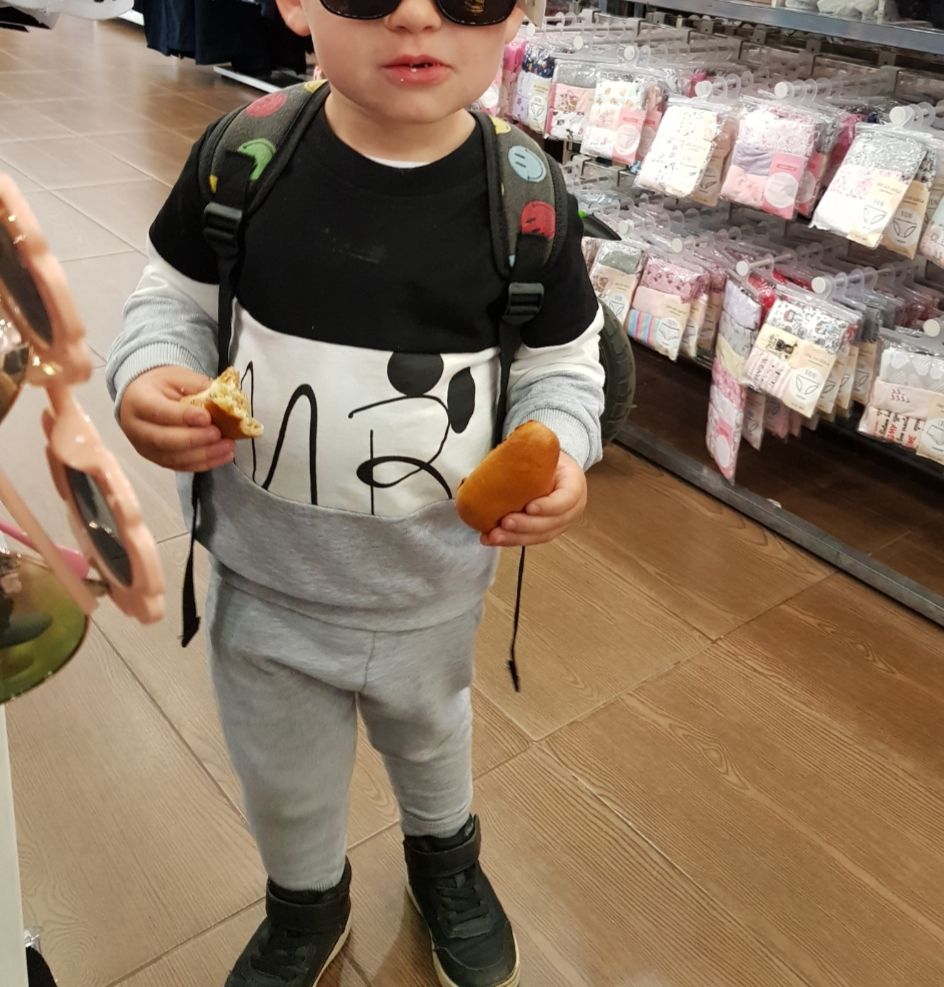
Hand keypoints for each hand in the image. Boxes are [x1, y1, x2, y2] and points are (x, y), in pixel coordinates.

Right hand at [119, 366, 234, 471]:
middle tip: (218, 434)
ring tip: (227, 447)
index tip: (206, 417)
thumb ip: (200, 388)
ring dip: (204, 455)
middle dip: (194, 439)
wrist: (142, 397)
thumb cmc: (162, 385)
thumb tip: (226, 402)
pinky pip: (180, 466)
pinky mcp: (157, 459)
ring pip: (173, 458)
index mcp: (139, 400)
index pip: (158, 411)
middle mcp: (137, 428)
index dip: (182, 416)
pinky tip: (223, 456)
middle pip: (163, 440)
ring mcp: (145, 447)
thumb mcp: (179, 376)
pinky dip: (204, 463)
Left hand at [480, 452, 586, 547]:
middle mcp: (571, 508)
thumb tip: (508, 445)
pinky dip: (510, 540)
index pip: (567, 499)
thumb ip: (534, 453)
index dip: (548, 506)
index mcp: (574, 485)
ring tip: (494, 536)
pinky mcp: (546, 531)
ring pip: (540, 536)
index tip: (529, 507)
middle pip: (552, 523)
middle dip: (526, 526)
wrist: (554, 468)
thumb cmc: (548, 460)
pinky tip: (492, 538)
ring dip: (515, 538)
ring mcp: (560, 523)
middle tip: (505, 522)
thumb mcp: (547, 452)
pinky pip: (529, 539)